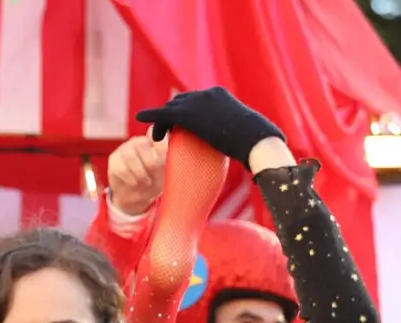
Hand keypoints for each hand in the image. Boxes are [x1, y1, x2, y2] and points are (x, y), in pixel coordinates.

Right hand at [107, 133, 166, 215]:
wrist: (136, 197)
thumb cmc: (153, 181)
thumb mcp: (165, 172)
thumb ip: (166, 157)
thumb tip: (165, 139)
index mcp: (154, 141)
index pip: (156, 135)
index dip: (160, 146)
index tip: (163, 161)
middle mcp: (138, 141)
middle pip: (142, 144)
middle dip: (151, 165)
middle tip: (154, 177)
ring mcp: (124, 149)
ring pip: (130, 156)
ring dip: (140, 173)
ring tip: (145, 182)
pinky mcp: (114, 160)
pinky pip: (122, 168)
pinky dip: (131, 179)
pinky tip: (135, 183)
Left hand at [135, 87, 283, 166]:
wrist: (257, 143)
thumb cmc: (259, 145)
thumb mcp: (251, 137)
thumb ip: (244, 138)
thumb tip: (252, 151)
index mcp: (221, 96)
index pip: (198, 100)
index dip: (188, 111)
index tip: (183, 126)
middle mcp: (208, 94)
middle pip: (183, 101)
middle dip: (173, 113)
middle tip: (168, 131)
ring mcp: (198, 101)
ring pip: (172, 107)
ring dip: (162, 118)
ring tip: (157, 134)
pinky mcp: (189, 113)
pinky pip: (164, 113)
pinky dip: (151, 115)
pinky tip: (141, 118)